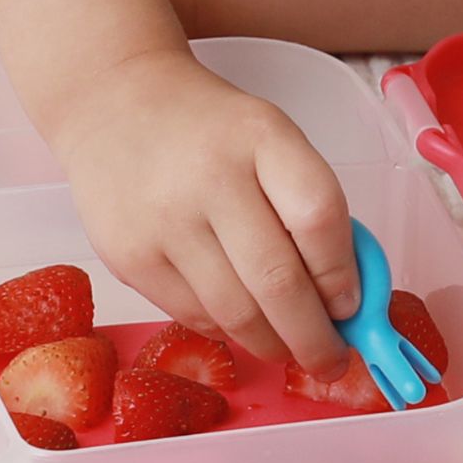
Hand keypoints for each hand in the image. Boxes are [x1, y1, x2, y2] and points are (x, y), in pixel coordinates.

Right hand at [51, 49, 359, 379]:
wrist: (111, 101)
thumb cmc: (208, 131)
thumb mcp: (269, 138)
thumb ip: (307, 203)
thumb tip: (342, 298)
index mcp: (261, 138)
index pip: (318, 218)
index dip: (343, 275)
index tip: (351, 305)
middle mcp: (210, 179)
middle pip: (278, 282)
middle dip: (314, 338)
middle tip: (331, 361)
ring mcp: (163, 223)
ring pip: (235, 314)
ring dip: (273, 345)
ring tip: (290, 349)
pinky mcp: (128, 258)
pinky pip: (194, 317)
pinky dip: (227, 331)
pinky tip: (240, 323)